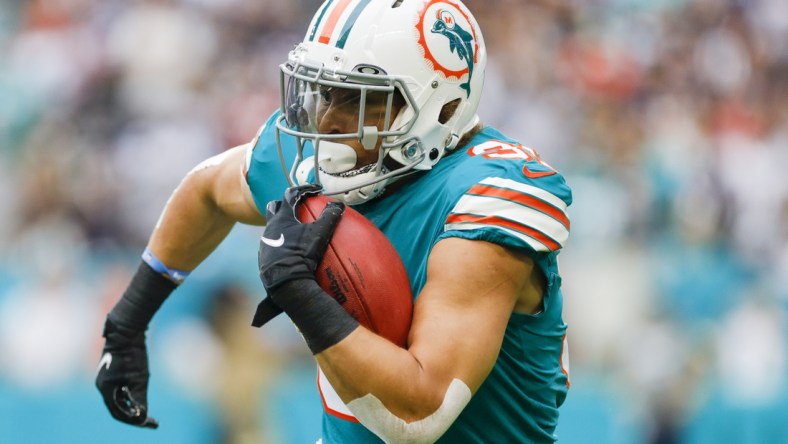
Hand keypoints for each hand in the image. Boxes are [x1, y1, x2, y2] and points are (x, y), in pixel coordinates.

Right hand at [95, 317, 158, 428]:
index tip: (149, 424)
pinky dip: (130, 393)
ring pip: (119, 396)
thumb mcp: (139, 380)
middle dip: (134, 413)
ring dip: (132, 404)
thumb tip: (142, 418)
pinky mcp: (111, 369)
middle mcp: (101, 384)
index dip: (134, 421)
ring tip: (147, 409)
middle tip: (150, 419)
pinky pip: (119, 386)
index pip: (118, 413)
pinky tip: (140, 393)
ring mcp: (105, 376)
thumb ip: (140, 400)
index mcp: (105, 388)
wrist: (127, 329)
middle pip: (117, 406)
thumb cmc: (132, 354)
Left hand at [252, 185, 343, 326]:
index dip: (304, 189)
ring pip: (272, 228)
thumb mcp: (320, 233)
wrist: (286, 282)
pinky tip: (292, 250)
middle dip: (285, 204)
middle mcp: (269, 228)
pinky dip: (282, 242)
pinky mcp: (265, 259)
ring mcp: (265, 244)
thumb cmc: (302, 254)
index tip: (316, 190)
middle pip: (274, 208)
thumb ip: (329, 216)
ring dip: (283, 225)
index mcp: (281, 218)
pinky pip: (273, 245)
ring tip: (296, 230)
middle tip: (298, 206)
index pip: (290, 194)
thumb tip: (339, 204)